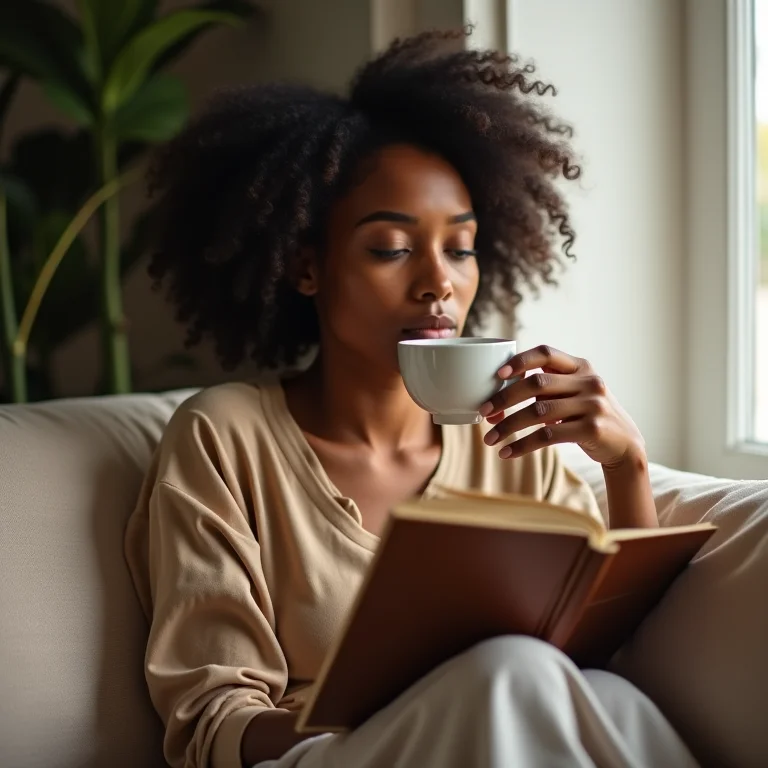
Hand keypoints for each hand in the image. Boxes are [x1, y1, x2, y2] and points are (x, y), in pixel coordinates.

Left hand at [479, 345, 644, 467]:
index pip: (546, 353)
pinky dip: (523, 445)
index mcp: (581, 367)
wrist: (625, 445)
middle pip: (537, 384)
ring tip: (489, 439)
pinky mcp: (591, 430)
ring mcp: (592, 405)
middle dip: (505, 398)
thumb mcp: (574, 394)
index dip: (520, 360)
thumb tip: (497, 399)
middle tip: (484, 413)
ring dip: (509, 426)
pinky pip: (548, 436)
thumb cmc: (587, 416)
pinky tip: (507, 453)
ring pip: (538, 412)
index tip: (497, 374)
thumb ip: (546, 388)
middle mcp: (589, 381)